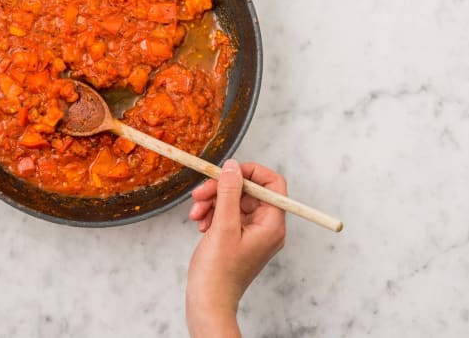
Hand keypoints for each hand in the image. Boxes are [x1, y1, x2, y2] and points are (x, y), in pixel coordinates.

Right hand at [186, 160, 286, 337]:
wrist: (208, 301)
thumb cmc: (219, 272)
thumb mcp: (223, 226)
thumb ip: (229, 193)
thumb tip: (233, 167)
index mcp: (272, 224)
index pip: (272, 184)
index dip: (251, 173)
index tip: (227, 171)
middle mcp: (266, 227)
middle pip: (248, 192)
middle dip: (222, 189)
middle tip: (200, 193)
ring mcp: (252, 233)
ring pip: (234, 202)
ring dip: (212, 202)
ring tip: (196, 214)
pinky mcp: (238, 238)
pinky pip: (227, 215)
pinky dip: (212, 214)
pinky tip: (200, 223)